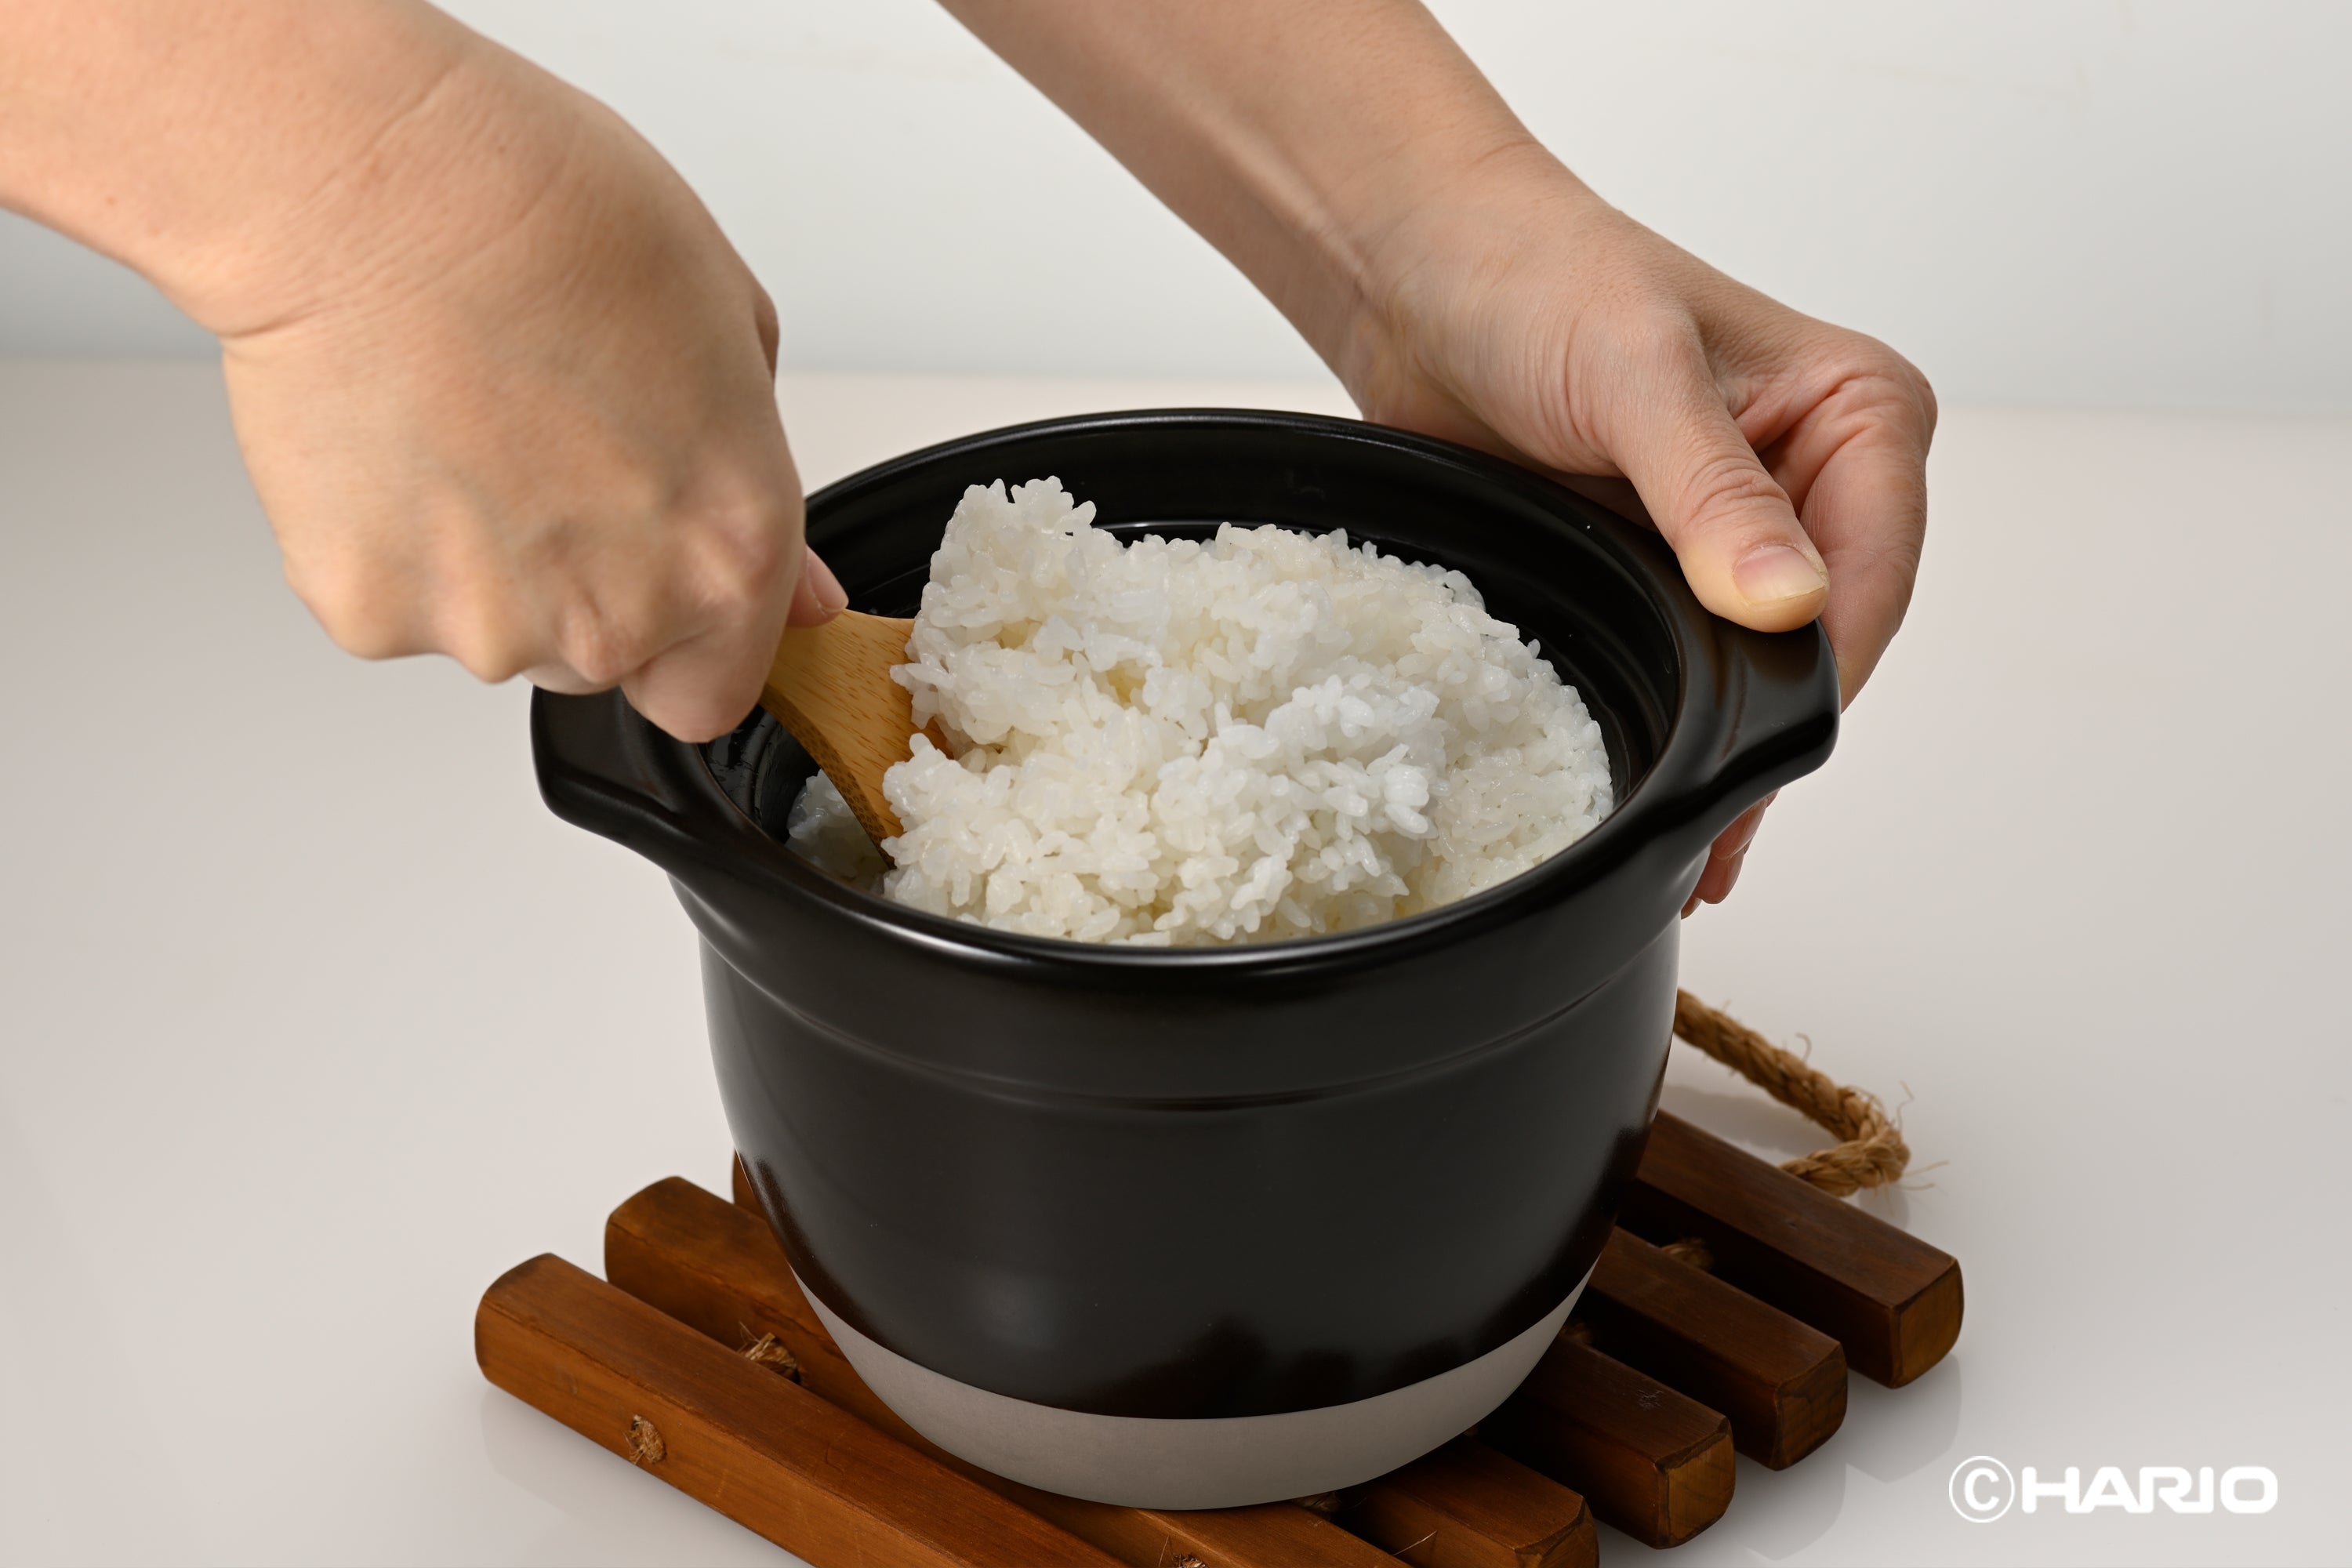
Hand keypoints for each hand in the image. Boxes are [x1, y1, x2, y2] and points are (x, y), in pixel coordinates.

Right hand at [205, 30, 832, 740]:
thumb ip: (760, 490)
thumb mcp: (732, 332)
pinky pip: (392, 603)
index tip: (662, 575)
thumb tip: (799, 594)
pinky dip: (391, 543)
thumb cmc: (550, 219)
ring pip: (497, 634)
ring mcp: (489, 627)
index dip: (689, 637)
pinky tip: (399, 436)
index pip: (718, 689)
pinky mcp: (371, 611)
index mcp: (729, 555)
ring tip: (466, 425)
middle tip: (547, 449)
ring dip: (486, 562)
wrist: (373, 188)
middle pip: (604, 661)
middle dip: (584, 581)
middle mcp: (618, 617)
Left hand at [1342, 147, 1934, 909]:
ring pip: (1758, 672)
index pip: (1872, 578)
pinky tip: (1659, 800)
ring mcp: (1742, 534)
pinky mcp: (1666, 568)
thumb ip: (1712, 495)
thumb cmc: (1538, 278)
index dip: (1818, 675)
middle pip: (1824, 645)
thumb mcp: (1636, 378)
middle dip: (1769, 737)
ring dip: (1723, 754)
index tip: (1758, 752)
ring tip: (1692, 863)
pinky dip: (1675, 728)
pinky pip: (1688, 668)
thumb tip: (1786, 603)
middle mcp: (1820, 480)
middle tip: (1713, 846)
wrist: (1424, 274)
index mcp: (1861, 416)